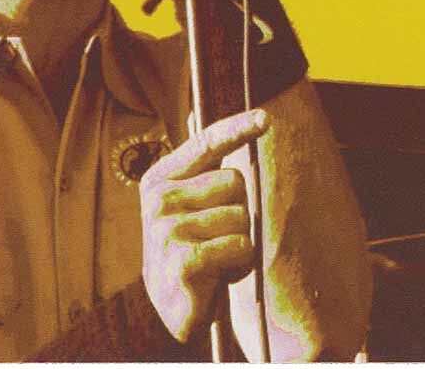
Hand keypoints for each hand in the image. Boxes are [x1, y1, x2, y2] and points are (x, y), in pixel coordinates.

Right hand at [139, 109, 268, 342]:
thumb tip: (226, 125)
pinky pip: (238, 245)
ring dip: (241, 240)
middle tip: (217, 234)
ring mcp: (167, 228)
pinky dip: (239, 260)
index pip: (205, 144)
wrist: (165, 305)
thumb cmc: (189, 246)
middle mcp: (159, 197)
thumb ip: (205, 171)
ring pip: (240, 216)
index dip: (236, 129)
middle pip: (235, 182)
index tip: (265, 118)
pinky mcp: (182, 258)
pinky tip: (219, 272)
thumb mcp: (190, 205)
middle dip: (240, 209)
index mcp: (160, 177)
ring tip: (218, 255)